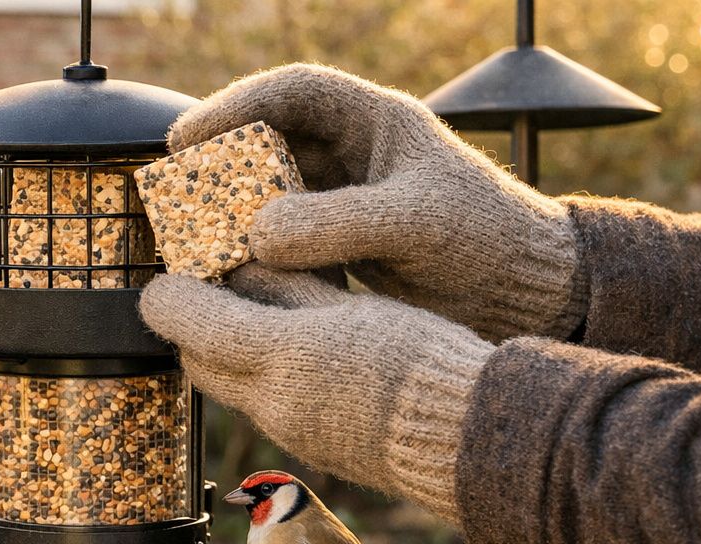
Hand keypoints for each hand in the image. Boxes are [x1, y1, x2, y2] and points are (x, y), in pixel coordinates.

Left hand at [140, 265, 491, 525]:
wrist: (463, 439)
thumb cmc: (422, 360)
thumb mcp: (353, 307)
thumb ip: (292, 287)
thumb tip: (242, 265)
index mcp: (284, 356)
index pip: (194, 327)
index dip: (169, 302)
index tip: (163, 283)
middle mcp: (272, 402)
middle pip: (199, 365)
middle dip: (191, 331)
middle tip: (206, 294)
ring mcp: (287, 433)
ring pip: (230, 389)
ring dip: (227, 357)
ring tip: (254, 320)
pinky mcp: (308, 450)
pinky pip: (265, 410)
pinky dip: (262, 381)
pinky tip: (296, 359)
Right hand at [169, 64, 582, 340]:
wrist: (524, 293)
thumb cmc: (487, 240)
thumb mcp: (415, 224)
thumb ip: (338, 224)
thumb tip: (255, 233)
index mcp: (376, 121)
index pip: (292, 93)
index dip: (234, 105)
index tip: (188, 138)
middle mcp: (353, 154)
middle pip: (268, 142)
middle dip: (220, 165)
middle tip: (177, 196)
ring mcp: (343, 201)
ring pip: (268, 194)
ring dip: (231, 215)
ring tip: (194, 242)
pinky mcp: (339, 247)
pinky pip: (282, 241)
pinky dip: (254, 255)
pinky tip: (231, 278)